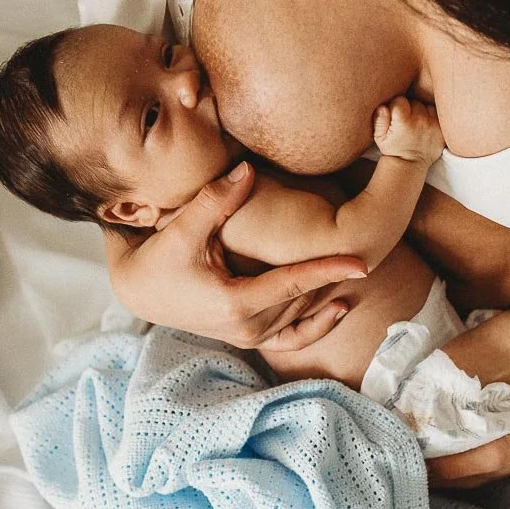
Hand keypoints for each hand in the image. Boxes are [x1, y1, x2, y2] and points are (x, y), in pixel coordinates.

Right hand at [106, 161, 367, 351]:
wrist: (138, 291)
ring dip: (328, 291)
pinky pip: (292, 338)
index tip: (361, 262)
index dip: (327, 270)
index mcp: (235, 303)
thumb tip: (246, 169)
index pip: (292, 285)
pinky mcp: (249, 336)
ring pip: (301, 314)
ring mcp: (249, 336)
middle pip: (303, 298)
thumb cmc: (157, 259)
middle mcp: (247, 326)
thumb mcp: (182, 230)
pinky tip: (340, 307)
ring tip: (358, 263)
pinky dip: (318, 326)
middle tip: (371, 247)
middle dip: (333, 275)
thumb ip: (215, 200)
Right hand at [372, 96, 443, 164]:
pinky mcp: (441, 129)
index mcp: (403, 121)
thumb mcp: (379, 137)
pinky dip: (431, 117)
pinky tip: (425, 125)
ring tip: (416, 122)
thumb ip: (379, 120)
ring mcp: (433, 125)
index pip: (400, 100)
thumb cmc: (393, 149)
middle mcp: (420, 121)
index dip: (396, 105)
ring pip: (426, 106)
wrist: (409, 165)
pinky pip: (437, 114)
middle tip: (406, 120)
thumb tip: (383, 107)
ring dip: (421, 111)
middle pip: (415, 102)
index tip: (395, 114)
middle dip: (409, 108)